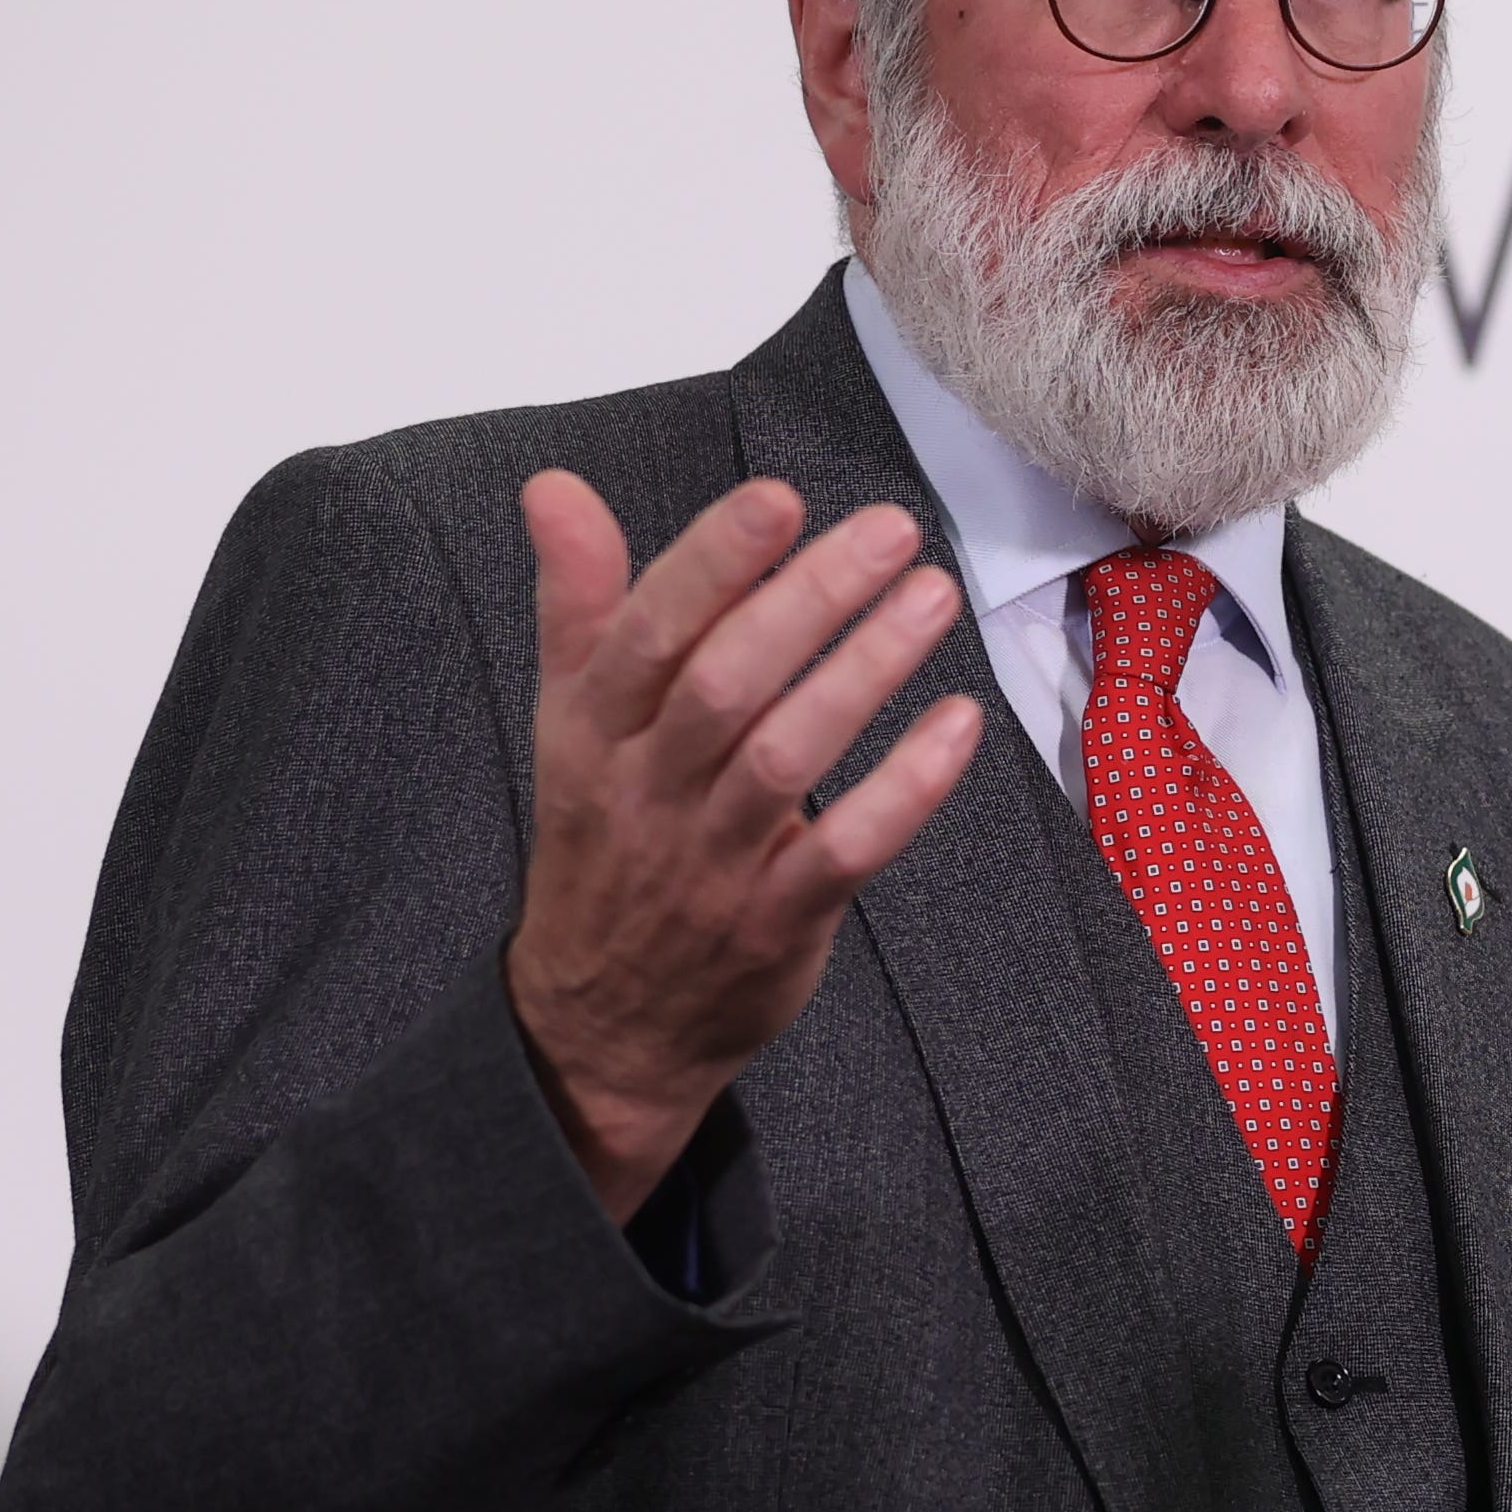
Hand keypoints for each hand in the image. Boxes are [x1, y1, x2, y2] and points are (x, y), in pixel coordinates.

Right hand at [503, 471, 981, 1219]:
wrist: (599, 1024)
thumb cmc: (603, 844)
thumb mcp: (570, 724)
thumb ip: (579, 604)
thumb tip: (554, 488)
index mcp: (591, 733)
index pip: (645, 632)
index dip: (710, 563)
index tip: (777, 500)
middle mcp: (647, 791)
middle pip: (724, 683)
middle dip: (807, 599)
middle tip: (887, 530)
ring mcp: (713, 861)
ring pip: (788, 754)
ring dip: (865, 670)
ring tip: (930, 596)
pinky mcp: (777, 921)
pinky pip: (847, 848)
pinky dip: (905, 787)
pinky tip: (957, 724)